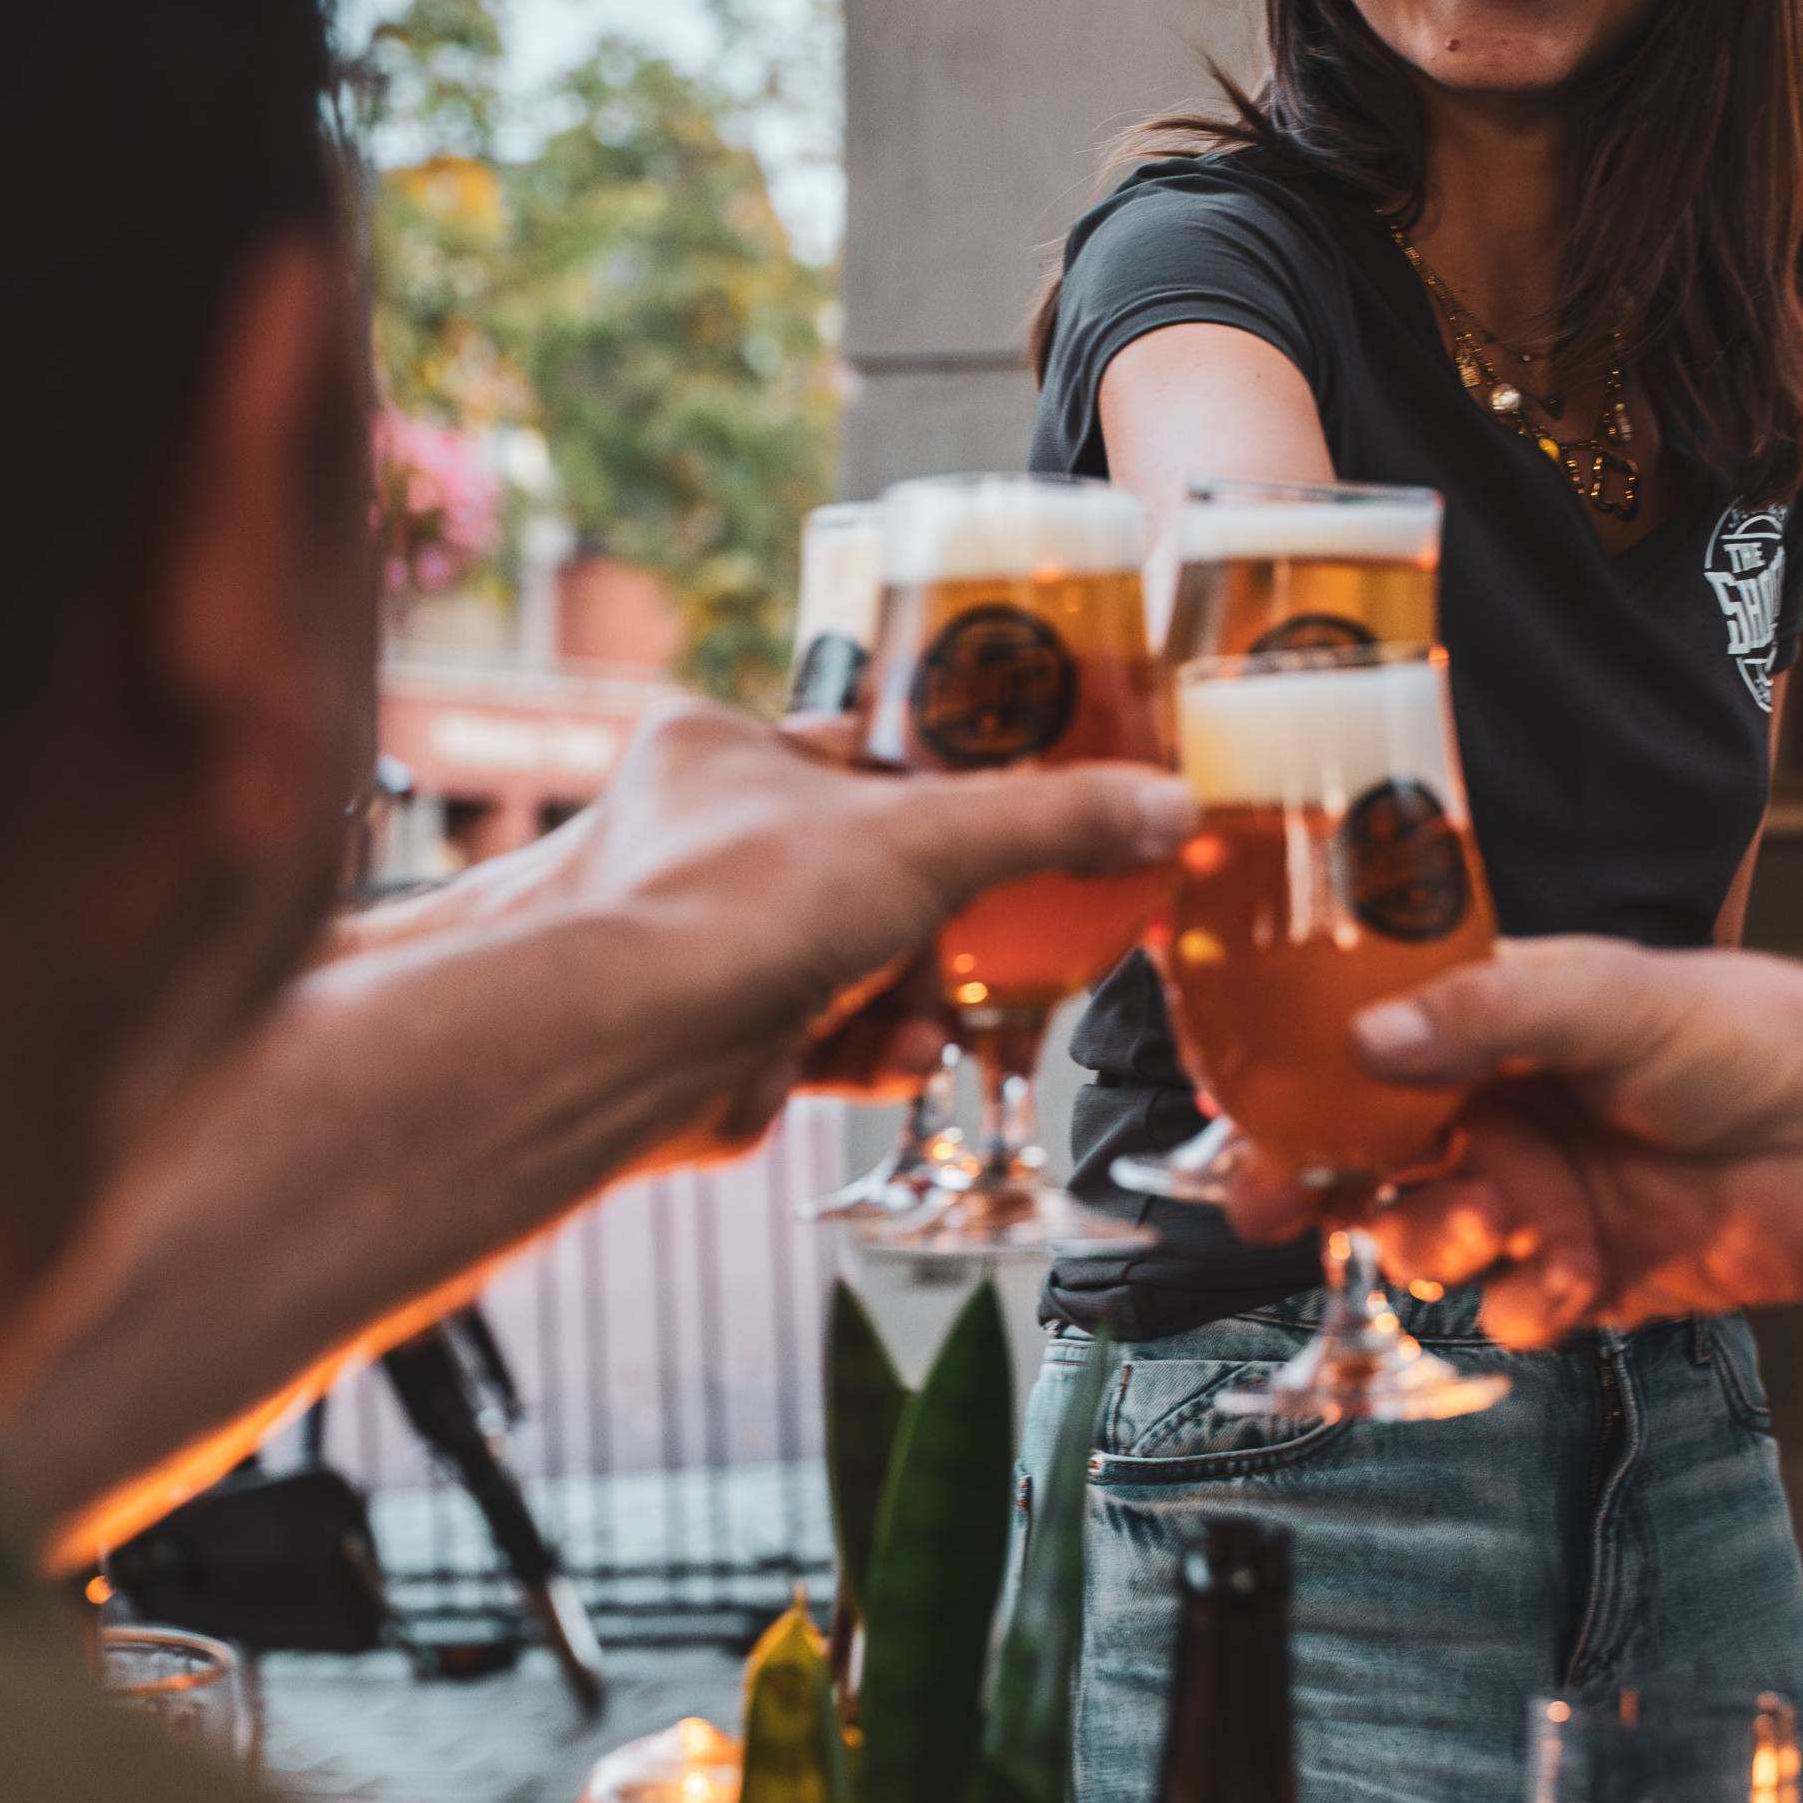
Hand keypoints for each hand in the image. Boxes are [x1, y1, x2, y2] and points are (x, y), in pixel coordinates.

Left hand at [544, 699, 1191, 1150]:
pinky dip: (876, 1047)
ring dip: (915, 990)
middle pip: (865, 869)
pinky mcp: (725, 1034)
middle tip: (993, 930)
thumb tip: (1159, 804)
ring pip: (851, 958)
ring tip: (942, 1005)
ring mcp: (707, 942)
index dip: (935, 788)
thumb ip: (1053, 821)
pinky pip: (828, 1033)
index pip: (855, 752)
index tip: (1005, 815)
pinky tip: (902, 1050)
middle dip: (937, 918)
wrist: (643, 1045)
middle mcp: (698, 842)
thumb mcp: (931, 836)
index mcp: (722, 751)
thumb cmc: (730, 903)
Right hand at [1322, 941, 1802, 1341]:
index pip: (1356, 1056)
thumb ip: (1485, 1016)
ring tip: (1513, 1212)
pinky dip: (1533, 1297)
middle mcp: (1493, 1114)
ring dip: (1448, 1237)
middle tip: (1280, 1206)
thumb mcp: (1613, 997)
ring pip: (1424, 1242)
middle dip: (1319, 1188)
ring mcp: (1533, 1200)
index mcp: (1488, 1028)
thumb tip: (1363, 1041)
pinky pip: (1508, 1311)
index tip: (1236, 1118)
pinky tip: (1584, 1268)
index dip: (1290, 1090)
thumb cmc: (1749, 1038)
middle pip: (1362, 1164)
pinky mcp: (1578, 1279)